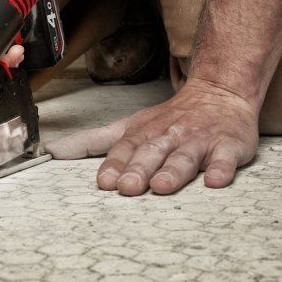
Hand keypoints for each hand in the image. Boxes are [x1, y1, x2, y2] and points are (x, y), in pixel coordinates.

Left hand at [45, 78, 258, 194]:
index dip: (114, 165)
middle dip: (139, 170)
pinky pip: (225, 158)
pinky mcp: (229, 146)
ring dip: (174, 171)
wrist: (220, 93)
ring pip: (185, 157)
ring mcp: (200, 141)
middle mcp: (170, 136)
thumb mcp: (129, 126)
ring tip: (162, 187)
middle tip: (128, 188)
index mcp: (145, 133)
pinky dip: (221, 169)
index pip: (125, 148)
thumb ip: (92, 142)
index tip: (104, 182)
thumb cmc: (169, 119)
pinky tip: (214, 180)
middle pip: (152, 153)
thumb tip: (52, 150)